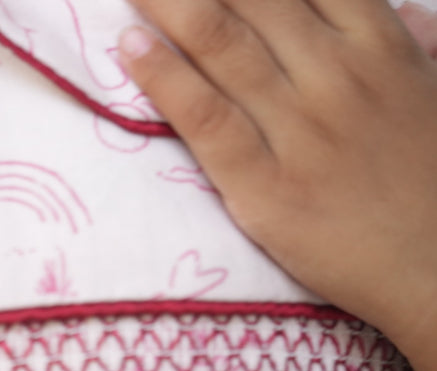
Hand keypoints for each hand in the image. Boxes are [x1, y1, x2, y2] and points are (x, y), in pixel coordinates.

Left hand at [117, 0, 436, 370]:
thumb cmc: (433, 182)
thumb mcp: (434, 94)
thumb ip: (409, 44)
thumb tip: (400, 9)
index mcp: (381, 45)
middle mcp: (339, 76)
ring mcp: (301, 130)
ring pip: (222, 45)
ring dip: (168, 5)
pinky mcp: (266, 186)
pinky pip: (207, 118)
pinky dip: (164, 78)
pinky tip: (130, 46)